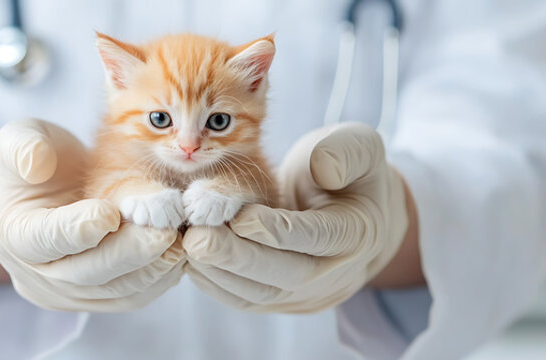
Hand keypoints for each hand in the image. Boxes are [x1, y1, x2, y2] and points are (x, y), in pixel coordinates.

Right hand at [0, 119, 184, 311]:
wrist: (53, 191)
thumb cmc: (39, 161)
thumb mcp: (20, 140)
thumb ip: (23, 146)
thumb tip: (35, 162)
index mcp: (14, 234)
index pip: (46, 237)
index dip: (76, 228)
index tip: (109, 212)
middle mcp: (38, 274)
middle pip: (86, 272)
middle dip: (128, 252)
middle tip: (163, 231)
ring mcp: (69, 293)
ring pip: (114, 290)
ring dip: (150, 268)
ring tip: (179, 240)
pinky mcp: (98, 300)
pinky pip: (132, 296)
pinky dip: (158, 277)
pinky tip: (180, 252)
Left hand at [182, 123, 408, 312]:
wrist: (355, 215)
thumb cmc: (351, 172)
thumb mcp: (360, 147)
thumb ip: (345, 151)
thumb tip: (323, 168)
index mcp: (356, 233)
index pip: (315, 237)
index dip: (276, 229)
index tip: (239, 216)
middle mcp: (334, 273)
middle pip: (283, 275)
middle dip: (236, 257)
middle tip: (196, 237)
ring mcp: (306, 294)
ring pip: (258, 294)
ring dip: (218, 271)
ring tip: (185, 242)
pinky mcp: (280, 302)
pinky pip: (244, 299)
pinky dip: (214, 282)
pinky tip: (188, 257)